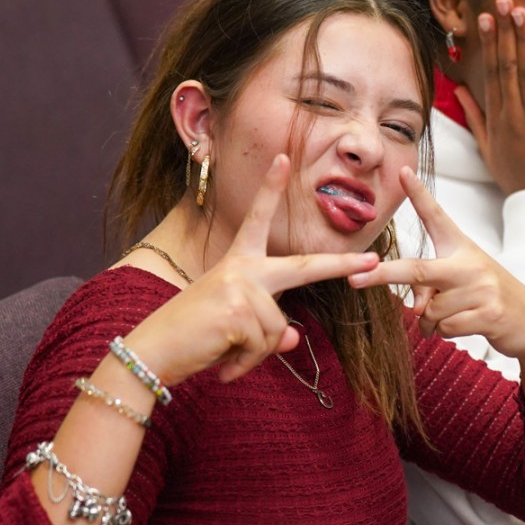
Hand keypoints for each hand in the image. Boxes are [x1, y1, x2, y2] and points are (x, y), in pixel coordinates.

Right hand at [125, 155, 379, 385]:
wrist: (152, 352)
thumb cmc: (193, 338)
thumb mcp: (237, 328)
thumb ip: (270, 328)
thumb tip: (295, 336)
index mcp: (237, 264)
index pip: (257, 221)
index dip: (269, 190)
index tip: (283, 159)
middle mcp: (241, 269)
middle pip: (303, 267)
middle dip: (341, 265)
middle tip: (372, 260)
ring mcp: (240, 286)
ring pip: (280, 329)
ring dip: (256, 354)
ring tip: (225, 354)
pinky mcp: (238, 310)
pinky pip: (265, 345)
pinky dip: (245, 364)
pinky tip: (223, 365)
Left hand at [351, 165, 524, 359]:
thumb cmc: (487, 296)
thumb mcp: (460, 285)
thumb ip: (431, 289)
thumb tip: (416, 310)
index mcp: (461, 248)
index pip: (437, 217)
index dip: (419, 195)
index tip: (402, 172)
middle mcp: (470, 263)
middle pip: (417, 270)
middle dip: (383, 275)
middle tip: (354, 278)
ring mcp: (481, 288)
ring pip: (429, 311)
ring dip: (430, 322)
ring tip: (454, 317)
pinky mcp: (489, 314)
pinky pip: (444, 328)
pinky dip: (444, 333)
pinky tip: (465, 326)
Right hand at [453, 0, 524, 194]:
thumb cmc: (518, 179)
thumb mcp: (490, 148)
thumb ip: (476, 117)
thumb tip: (460, 91)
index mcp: (497, 120)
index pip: (491, 74)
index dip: (490, 44)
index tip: (485, 17)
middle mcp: (512, 118)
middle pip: (506, 67)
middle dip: (504, 32)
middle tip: (502, 0)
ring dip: (523, 41)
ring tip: (520, 11)